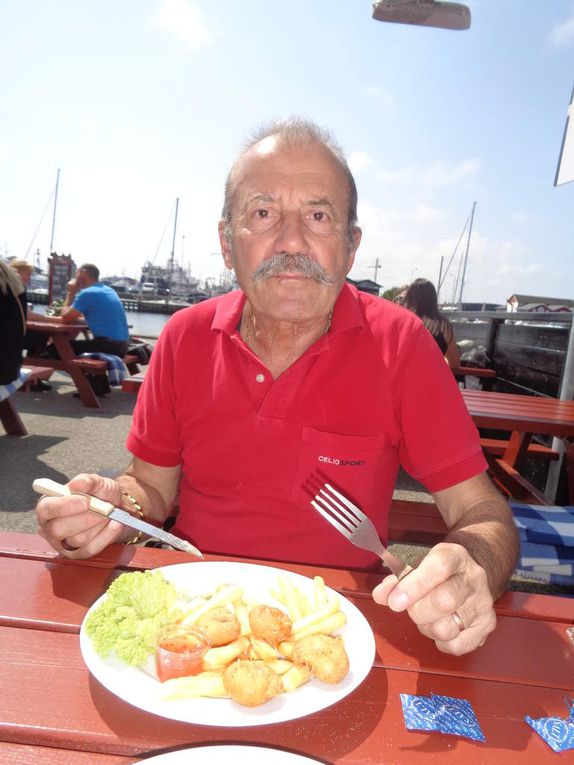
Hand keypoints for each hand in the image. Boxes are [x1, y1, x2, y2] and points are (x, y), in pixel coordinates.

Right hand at [36, 473, 124, 557]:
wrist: (115, 509)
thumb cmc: (100, 495)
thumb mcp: (98, 482)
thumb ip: (88, 481)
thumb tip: (77, 484)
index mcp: (48, 505)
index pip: (45, 509)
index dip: (64, 506)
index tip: (85, 501)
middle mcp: (49, 526)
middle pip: (57, 529)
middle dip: (85, 519)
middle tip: (104, 509)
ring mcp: (62, 543)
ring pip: (77, 540)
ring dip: (98, 525)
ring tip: (109, 514)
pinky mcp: (76, 554)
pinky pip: (89, 550)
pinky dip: (106, 536)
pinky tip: (115, 524)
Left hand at [372, 542, 495, 654]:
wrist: (472, 571)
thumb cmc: (439, 572)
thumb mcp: (419, 565)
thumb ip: (397, 580)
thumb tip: (381, 595)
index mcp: (454, 557)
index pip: (438, 568)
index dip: (414, 586)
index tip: (394, 601)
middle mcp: (473, 579)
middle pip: (444, 602)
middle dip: (418, 611)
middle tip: (410, 608)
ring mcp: (483, 603)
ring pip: (448, 628)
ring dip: (428, 628)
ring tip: (428, 617)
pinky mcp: (487, 625)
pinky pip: (456, 646)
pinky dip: (441, 642)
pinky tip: (441, 626)